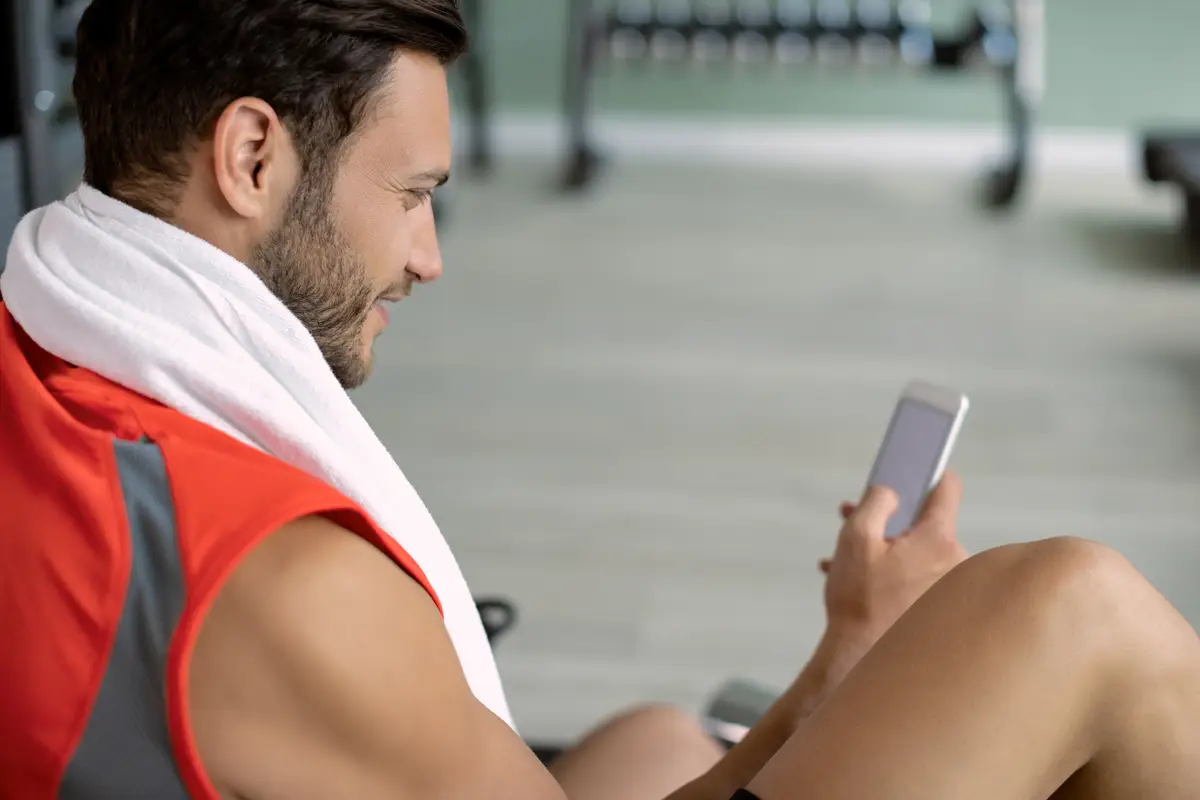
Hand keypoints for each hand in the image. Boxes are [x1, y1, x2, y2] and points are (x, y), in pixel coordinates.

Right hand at [815, 472, 967, 677]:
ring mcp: (952, 587)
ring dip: (890, 552)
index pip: (946, 488)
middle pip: (926, 524)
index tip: (915, 470)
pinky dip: (894, 576)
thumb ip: (875, 503)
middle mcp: (954, 560)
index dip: (929, 473)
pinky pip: (921, 581)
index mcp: (937, 537)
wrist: (863, 659)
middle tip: (858, 522)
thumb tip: (891, 492)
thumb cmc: (860, 601)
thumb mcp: (855, 539)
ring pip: (920, 554)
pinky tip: (861, 585)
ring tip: (850, 562)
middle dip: (893, 521)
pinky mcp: (944, 610)